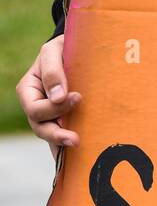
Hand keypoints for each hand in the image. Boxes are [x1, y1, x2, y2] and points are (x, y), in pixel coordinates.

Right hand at [16, 35, 80, 159]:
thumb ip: (53, 71)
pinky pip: (64, 137)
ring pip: (51, 135)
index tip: (76, 97)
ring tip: (78, 145)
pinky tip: (80, 157)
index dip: (52, 109)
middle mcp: (37, 106)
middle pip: (40, 127)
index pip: (35, 108)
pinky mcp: (66, 120)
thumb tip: (58, 97)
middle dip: (57, 134)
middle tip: (75, 138)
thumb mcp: (54, 51)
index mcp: (29, 90)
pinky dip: (69, 148)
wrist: (78, 49)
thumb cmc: (62, 48)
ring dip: (63, 143)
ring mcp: (51, 115)